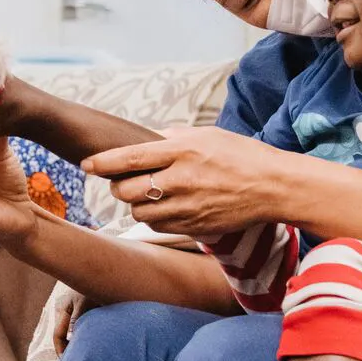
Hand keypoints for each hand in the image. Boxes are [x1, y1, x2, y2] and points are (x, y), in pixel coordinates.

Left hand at [82, 127, 288, 235]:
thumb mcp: (207, 134)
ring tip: (147, 195)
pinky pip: (159, 226)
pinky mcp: (195, 226)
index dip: (102, 163)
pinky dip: (154, 217)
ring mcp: (188, 207)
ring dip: (136, 204)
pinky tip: (164, 207)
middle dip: (118, 187)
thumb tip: (146, 139)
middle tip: (123, 182)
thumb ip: (173, 137)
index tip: (87, 164)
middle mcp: (181, 180)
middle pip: (127, 191)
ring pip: (140, 212)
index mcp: (182, 151)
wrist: (274, 186)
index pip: (129, 158)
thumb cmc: (241, 155)